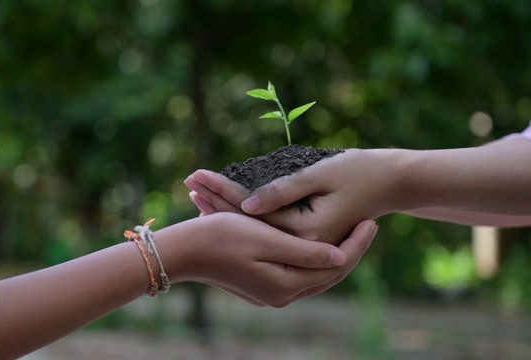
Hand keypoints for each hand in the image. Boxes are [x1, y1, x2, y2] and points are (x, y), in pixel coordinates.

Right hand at [162, 212, 377, 306]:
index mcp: (285, 285)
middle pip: (328, 275)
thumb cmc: (222, 237)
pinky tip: (319, 240)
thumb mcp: (267, 239)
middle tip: (368, 225)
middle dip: (351, 251)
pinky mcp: (260, 283)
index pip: (335, 267)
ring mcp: (269, 291)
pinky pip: (297, 272)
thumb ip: (306, 251)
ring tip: (350, 232)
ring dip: (333, 254)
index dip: (356, 244)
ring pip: (314, 274)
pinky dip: (313, 257)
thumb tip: (341, 256)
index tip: (371, 221)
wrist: (183, 250)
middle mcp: (281, 295)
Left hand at [185, 149, 393, 244]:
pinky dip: (243, 217)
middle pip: (248, 225)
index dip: (222, 191)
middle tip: (188, 180)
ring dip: (225, 211)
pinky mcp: (303, 242)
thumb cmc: (358, 172)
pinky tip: (221, 207)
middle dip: (216, 201)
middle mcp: (302, 249)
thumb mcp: (319, 175)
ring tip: (196, 192)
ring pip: (254, 230)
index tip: (196, 174)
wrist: (389, 183)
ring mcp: (302, 250)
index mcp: (306, 237)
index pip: (252, 214)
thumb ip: (283, 192)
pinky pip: (266, 232)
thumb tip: (245, 204)